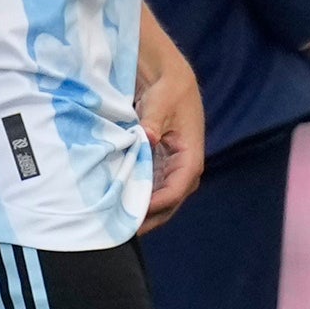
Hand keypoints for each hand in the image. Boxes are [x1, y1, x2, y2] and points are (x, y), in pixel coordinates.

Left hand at [136, 48, 205, 231]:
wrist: (168, 79)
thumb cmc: (167, 89)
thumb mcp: (160, 103)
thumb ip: (152, 122)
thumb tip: (147, 138)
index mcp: (191, 156)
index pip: (175, 190)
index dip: (155, 205)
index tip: (133, 213)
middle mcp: (186, 168)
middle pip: (170, 203)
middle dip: (148, 218)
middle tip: (122, 230)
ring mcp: (174, 169)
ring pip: (161, 200)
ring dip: (142, 211)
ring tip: (118, 223)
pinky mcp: (163, 166)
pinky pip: (153, 189)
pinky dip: (139, 197)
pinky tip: (120, 205)